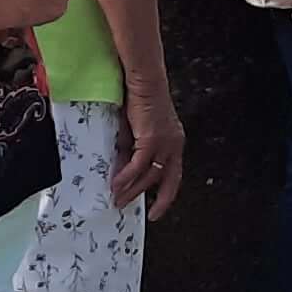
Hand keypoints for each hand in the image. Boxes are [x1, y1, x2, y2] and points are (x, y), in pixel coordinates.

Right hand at [112, 94, 186, 217]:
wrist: (143, 81)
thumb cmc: (141, 100)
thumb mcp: (138, 131)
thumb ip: (134, 149)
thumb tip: (123, 167)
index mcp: (175, 143)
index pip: (174, 176)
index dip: (166, 196)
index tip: (156, 210)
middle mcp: (174, 145)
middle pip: (162, 180)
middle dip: (143, 196)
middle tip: (125, 206)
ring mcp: (165, 143)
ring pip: (149, 175)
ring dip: (131, 190)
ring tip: (117, 199)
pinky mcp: (152, 140)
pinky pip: (138, 165)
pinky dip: (126, 177)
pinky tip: (116, 185)